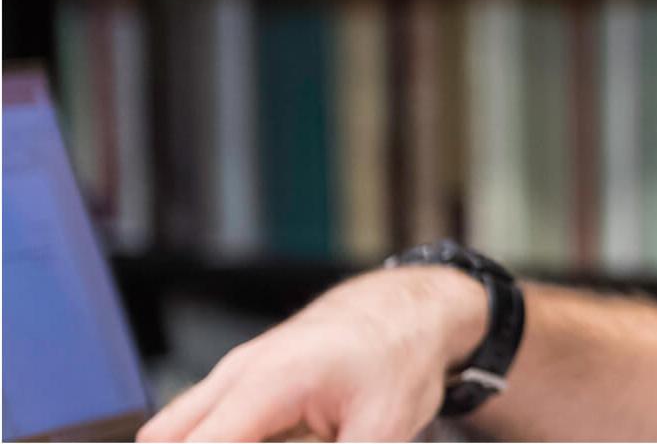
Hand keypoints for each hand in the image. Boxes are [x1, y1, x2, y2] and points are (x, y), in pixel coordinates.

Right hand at [137, 266, 488, 442]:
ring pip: (176, 428)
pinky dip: (219, 439)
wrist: (409, 309)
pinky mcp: (243, 380)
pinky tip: (274, 438)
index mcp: (268, 382)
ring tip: (287, 438)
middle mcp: (238, 372)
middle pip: (164, 436)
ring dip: (205, 443)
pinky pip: (203, 421)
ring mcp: (235, 373)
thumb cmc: (400, 355)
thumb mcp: (383, 429)